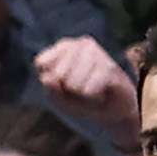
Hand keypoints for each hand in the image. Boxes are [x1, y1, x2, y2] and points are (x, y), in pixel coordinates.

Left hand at [33, 37, 140, 151]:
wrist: (114, 111)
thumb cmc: (82, 101)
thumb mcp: (60, 99)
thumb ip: (50, 90)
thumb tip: (48, 78)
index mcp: (64, 46)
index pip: (41, 62)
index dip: (50, 82)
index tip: (62, 85)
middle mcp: (80, 44)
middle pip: (57, 74)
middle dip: (67, 90)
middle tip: (80, 90)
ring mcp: (98, 53)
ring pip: (73, 83)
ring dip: (81, 95)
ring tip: (91, 91)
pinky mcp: (110, 67)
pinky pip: (88, 91)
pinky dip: (92, 99)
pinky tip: (101, 93)